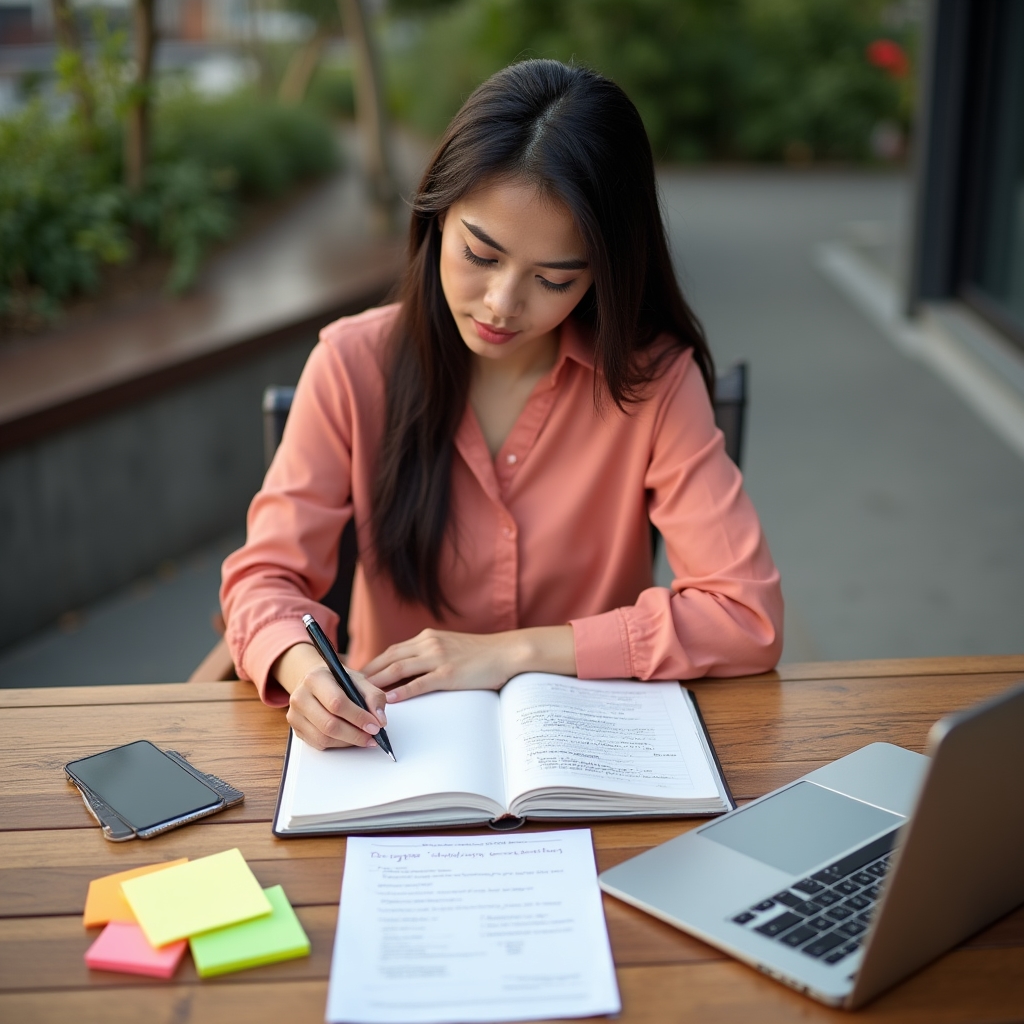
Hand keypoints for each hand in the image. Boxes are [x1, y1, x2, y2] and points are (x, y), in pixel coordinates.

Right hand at [272, 643, 387, 750]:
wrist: (314, 682)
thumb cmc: (337, 680)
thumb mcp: (358, 680)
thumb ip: (373, 696)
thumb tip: (380, 720)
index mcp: (315, 678)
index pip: (337, 703)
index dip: (358, 717)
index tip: (375, 726)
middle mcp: (300, 696)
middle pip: (329, 724)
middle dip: (355, 734)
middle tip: (373, 737)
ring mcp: (295, 715)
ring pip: (323, 738)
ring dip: (348, 741)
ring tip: (364, 738)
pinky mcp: (296, 729)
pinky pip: (319, 744)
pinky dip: (338, 744)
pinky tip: (350, 738)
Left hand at [361, 625, 575, 702]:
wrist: (507, 651)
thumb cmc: (480, 654)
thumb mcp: (449, 647)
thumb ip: (428, 655)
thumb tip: (406, 672)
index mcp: (427, 638)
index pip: (391, 651)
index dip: (371, 664)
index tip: (354, 676)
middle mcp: (429, 644)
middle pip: (388, 659)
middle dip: (366, 674)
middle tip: (347, 689)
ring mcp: (438, 658)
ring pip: (399, 670)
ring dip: (377, 684)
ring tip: (360, 696)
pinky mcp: (449, 673)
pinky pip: (420, 683)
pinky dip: (402, 692)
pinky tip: (389, 701)